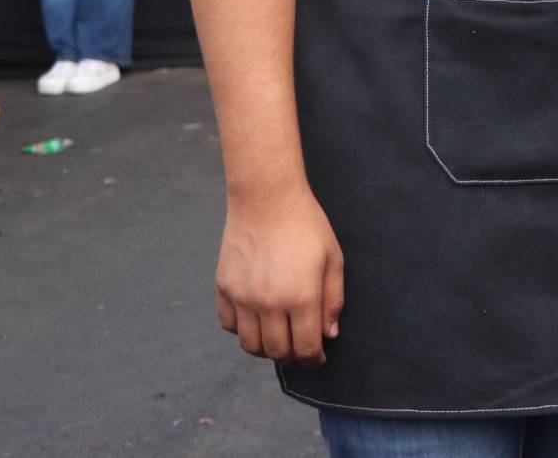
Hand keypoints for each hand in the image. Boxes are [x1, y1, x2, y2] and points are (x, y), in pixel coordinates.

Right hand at [215, 184, 345, 365]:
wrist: (267, 199)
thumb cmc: (306, 226)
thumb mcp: (333, 259)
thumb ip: (333, 299)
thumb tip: (329, 334)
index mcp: (301, 297)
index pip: (305, 348)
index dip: (313, 359)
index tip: (318, 358)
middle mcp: (268, 303)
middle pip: (276, 351)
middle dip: (292, 357)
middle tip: (300, 351)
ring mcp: (242, 297)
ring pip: (250, 345)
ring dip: (266, 349)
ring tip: (279, 340)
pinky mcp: (224, 288)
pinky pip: (229, 325)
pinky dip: (243, 331)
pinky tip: (257, 321)